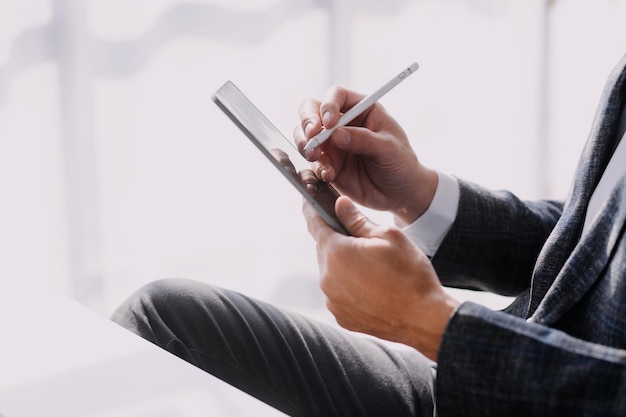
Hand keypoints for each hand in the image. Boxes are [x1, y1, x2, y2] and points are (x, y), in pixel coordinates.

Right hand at [295, 86, 437, 223]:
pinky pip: (314, 162)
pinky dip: (317, 167)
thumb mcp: (389, 149)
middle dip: (307, 122)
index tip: (328, 123)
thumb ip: (364, 140)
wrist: (400, 193)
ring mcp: (333, 144)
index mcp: (361, 110)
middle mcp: (343, 123)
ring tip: (315, 156)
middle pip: (313, 110)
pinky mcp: (329, 164)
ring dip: (306, 144)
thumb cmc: (401, 163)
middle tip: (311, 137)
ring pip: (306, 136)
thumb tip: (337, 134)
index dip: (328, 105)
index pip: (337, 95)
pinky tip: (328, 175)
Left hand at [303, 195, 458, 360]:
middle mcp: (328, 278)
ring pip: (332, 272)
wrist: (425, 318)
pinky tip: (373, 287)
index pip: (315, 224)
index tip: (311, 204)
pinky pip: (339, 293)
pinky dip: (350, 287)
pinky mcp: (342, 316)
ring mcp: (333, 300)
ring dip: (345, 265)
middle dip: (339, 241)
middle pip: (325, 249)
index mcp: (337, 253)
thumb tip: (340, 204)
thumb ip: (357, 219)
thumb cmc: (411, 275)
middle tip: (365, 242)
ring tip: (375, 269)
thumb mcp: (388, 236)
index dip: (313, 210)